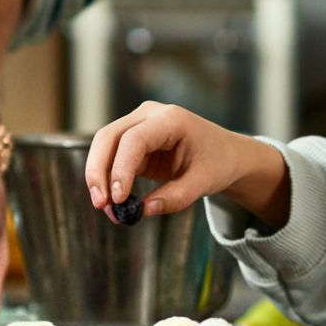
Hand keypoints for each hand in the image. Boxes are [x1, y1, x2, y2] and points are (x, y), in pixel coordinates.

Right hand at [83, 101, 288, 226]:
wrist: (227, 154)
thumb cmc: (218, 162)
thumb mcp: (204, 183)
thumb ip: (176, 197)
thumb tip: (144, 210)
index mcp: (171, 119)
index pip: (134, 140)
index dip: (121, 168)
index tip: (118, 198)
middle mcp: (149, 115)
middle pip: (109, 137)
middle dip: (99, 171)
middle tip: (100, 204)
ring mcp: (138, 124)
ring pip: (104, 146)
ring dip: (99, 176)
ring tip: (105, 208)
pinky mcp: (133, 141)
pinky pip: (112, 157)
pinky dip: (108, 179)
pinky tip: (112, 202)